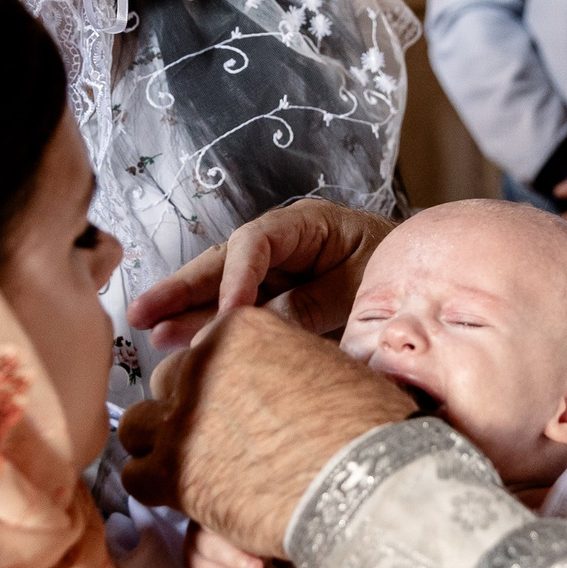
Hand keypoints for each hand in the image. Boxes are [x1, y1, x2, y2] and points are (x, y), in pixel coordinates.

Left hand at [119, 305, 411, 556]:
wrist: (361, 481)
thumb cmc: (364, 425)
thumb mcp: (325, 366)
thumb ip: (283, 363)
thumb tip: (281, 379)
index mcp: (238, 328)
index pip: (204, 348)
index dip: (219, 382)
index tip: (236, 406)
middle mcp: (200, 363)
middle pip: (168, 382)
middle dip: (187, 410)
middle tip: (216, 440)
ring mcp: (181, 417)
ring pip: (137, 425)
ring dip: (159, 445)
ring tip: (192, 469)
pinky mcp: (170, 471)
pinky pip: (134, 476)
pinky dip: (157, 491)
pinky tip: (188, 500)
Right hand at [126, 201, 393, 347]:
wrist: (424, 274)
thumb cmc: (396, 268)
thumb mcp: (359, 284)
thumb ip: (312, 303)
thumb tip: (259, 325)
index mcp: (307, 224)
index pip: (256, 243)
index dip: (235, 278)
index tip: (226, 314)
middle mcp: (281, 242)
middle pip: (223, 261)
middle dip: (182, 287)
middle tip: (143, 313)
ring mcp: (275, 269)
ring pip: (220, 285)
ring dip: (185, 308)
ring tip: (149, 333)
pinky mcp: (276, 294)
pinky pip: (237, 307)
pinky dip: (209, 324)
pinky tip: (178, 343)